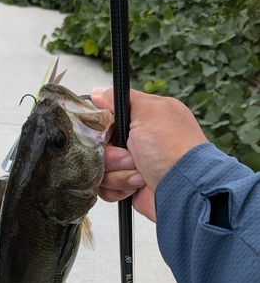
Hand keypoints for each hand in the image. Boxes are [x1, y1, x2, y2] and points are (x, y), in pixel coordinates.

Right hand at [91, 88, 208, 221]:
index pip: (106, 118)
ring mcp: (132, 165)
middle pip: (100, 146)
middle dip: (112, 154)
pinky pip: (105, 187)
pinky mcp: (128, 186)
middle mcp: (136, 141)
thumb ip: (120, 98)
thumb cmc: (172, 149)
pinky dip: (119, 188)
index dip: (102, 127)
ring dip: (118, 172)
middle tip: (131, 155)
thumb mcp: (149, 111)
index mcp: (143, 119)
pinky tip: (136, 187)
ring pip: (101, 168)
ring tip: (140, 174)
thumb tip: (98, 93)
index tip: (108, 131)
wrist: (183, 189)